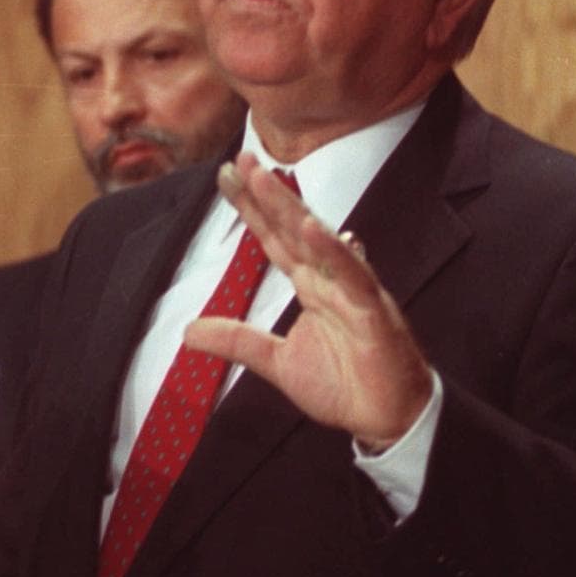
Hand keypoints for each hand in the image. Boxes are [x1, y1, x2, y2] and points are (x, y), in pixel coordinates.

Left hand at [184, 152, 432, 449]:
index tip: (227, 175)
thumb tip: (187, 331)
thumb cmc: (344, 385)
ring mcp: (352, 291)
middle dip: (266, 193)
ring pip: (320, 241)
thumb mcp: (277, 363)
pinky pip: (353, 276)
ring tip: (265, 178)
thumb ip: (237, 341)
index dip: (251, 208)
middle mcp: (329, 279)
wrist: (387, 419)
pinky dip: (333, 251)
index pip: (274, 239)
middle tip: (241, 157)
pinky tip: (313, 227)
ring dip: (292, 208)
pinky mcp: (373, 312)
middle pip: (292, 228)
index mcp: (310, 286)